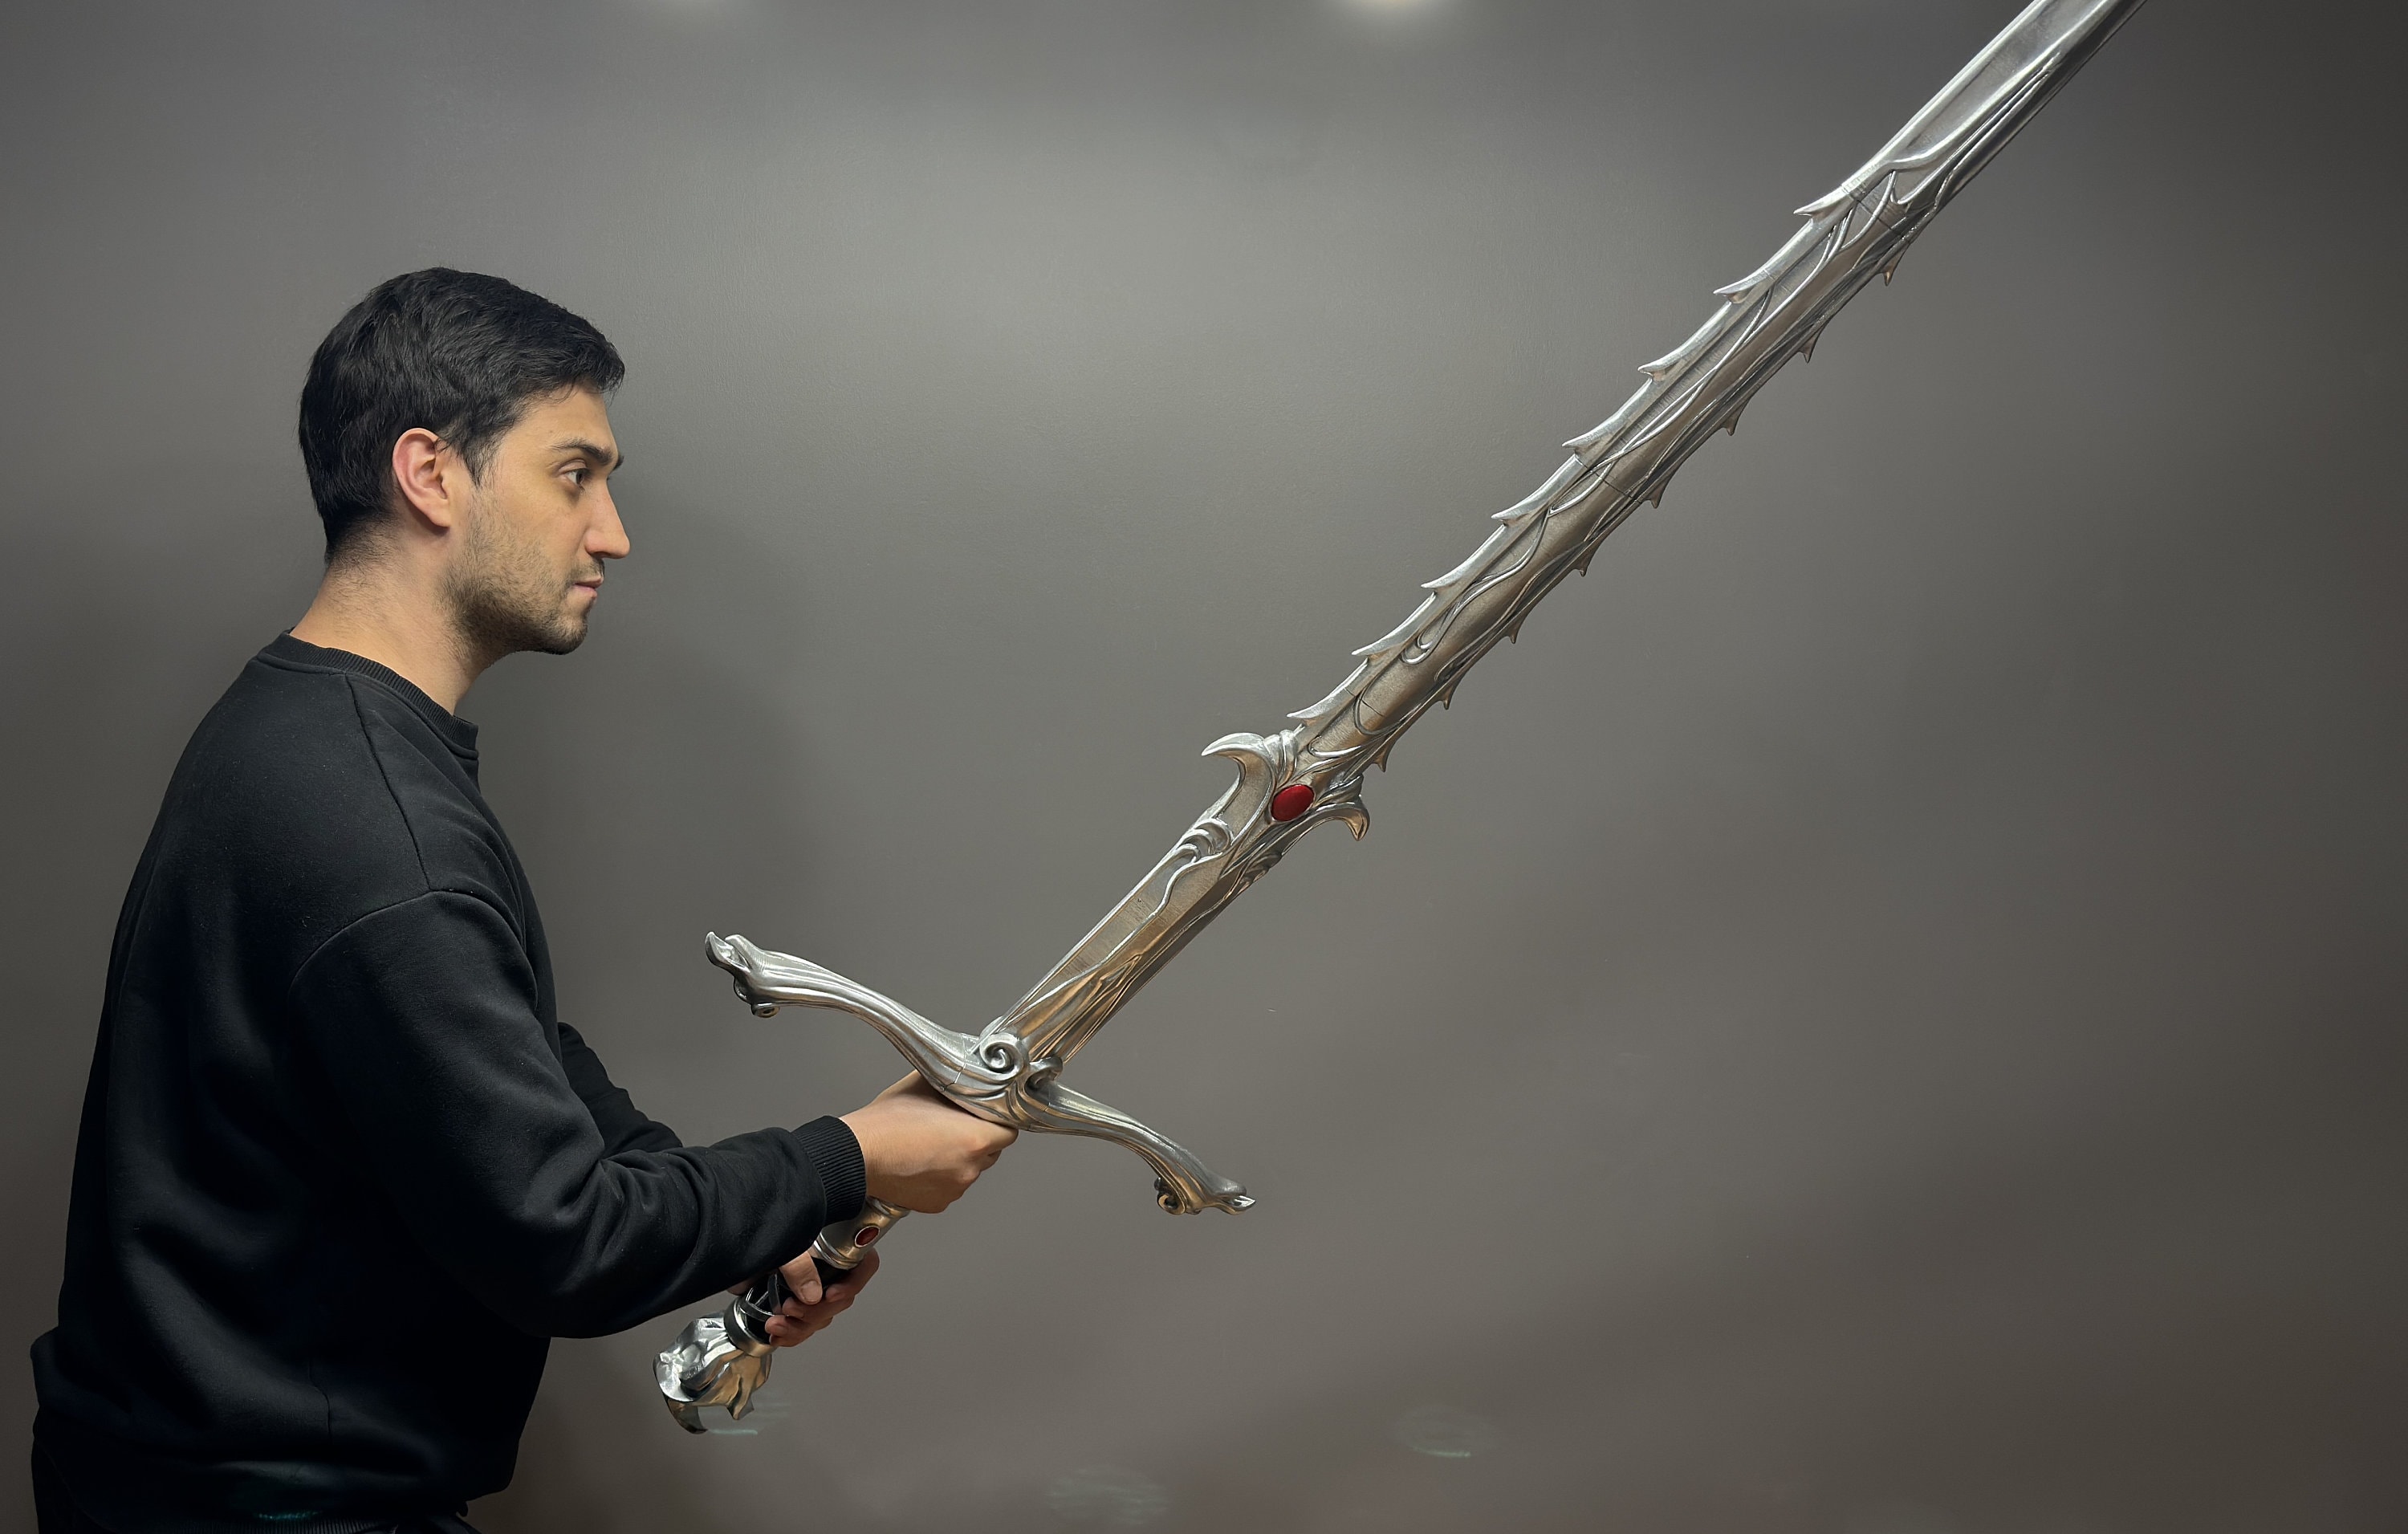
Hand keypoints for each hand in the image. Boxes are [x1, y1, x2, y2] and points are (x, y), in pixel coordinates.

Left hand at [738, 1249, 879, 1346]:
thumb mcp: (783, 1241)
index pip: (864, 1265)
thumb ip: (799, 1265)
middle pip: (841, 1299)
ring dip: (800, 1326)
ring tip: (777, 1323)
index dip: (853, 1283)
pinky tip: (777, 1334)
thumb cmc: (759, 1232)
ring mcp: (810, 1286)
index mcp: (833, 1244)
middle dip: (816, 1311)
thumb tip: (813, 1295)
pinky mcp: (792, 1300)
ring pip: (822, 1317)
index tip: (831, 1294)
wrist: (731, 1244)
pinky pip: (803, 1326)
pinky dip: (791, 1334)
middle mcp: (827, 1266)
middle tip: (791, 1308)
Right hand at [840, 1073, 1016, 1212]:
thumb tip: (965, 1074)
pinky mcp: (937, 1204)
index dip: (997, 1121)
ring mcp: (954, 1190)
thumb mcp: (925, 1085)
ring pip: (969, 1171)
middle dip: (977, 1140)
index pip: (1008, 1131)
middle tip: (952, 1127)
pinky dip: (941, 1178)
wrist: (857, 1155)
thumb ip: (954, 1082)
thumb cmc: (886, 1122)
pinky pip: (949, 1187)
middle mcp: (970, 1168)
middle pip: (991, 1152)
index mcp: (975, 1139)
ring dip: (958, 1159)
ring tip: (930, 1145)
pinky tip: (921, 1163)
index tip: (985, 1117)